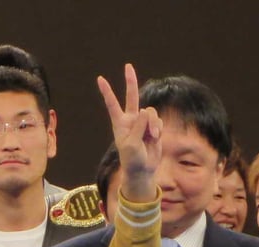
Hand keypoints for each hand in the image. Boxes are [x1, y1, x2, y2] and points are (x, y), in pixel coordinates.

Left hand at [97, 64, 162, 202]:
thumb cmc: (132, 159)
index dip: (107, 92)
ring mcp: (143, 122)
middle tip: (127, 66)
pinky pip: (159, 122)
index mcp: (120, 123)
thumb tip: (146, 110)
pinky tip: (155, 139)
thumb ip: (139, 126)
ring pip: (151, 113)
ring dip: (153, 124)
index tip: (100, 79)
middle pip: (132, 97)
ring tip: (151, 137)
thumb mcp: (132, 144)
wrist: (142, 169)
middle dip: (130, 81)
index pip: (112, 104)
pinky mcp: (153, 127)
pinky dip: (158, 130)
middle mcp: (131, 120)